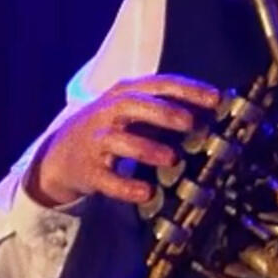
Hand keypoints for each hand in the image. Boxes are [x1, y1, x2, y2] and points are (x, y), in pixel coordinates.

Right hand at [27, 75, 219, 207]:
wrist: (60, 156)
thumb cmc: (113, 129)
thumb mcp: (138, 114)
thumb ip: (172, 110)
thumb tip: (217, 114)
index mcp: (126, 94)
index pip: (158, 84)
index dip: (187, 89)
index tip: (216, 98)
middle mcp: (109, 113)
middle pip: (133, 104)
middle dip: (163, 112)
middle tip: (191, 123)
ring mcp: (96, 141)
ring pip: (117, 139)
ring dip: (146, 148)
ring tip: (172, 158)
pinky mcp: (88, 170)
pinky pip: (106, 178)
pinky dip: (126, 186)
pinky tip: (147, 192)